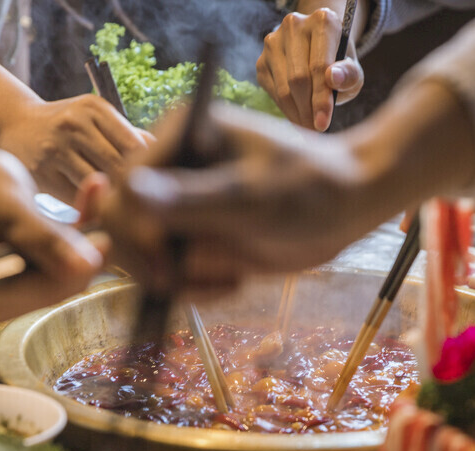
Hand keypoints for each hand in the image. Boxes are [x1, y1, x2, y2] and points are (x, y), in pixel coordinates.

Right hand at [0, 94, 152, 202]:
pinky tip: (98, 211)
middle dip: (132, 189)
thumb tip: (168, 152)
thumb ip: (127, 135)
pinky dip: (88, 207)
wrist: (13, 122)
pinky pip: (74, 197)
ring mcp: (54, 147)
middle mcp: (74, 124)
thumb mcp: (95, 118)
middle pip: (117, 166)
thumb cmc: (67, 125)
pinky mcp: (39, 171)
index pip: (134, 145)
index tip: (157, 187)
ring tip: (125, 214)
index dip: (149, 170)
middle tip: (146, 208)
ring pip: (96, 185)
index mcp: (95, 108)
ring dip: (111, 201)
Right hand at [0, 145, 107, 320]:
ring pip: (66, 270)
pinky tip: (90, 192)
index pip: (46, 292)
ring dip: (84, 233)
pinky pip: (62, 260)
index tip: (105, 233)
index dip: (79, 265)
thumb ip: (43, 240)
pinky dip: (77, 229)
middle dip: (85, 247)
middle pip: (59, 284)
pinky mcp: (26, 280)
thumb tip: (84, 268)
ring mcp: (11, 294)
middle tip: (106, 202)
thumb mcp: (7, 208)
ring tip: (94, 187)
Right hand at [95, 103, 389, 291]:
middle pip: (124, 223)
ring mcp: (184, 206)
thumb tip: (132, 193)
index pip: (125, 186)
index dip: (134, 230)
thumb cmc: (311, 186)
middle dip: (149, 261)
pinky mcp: (198, 237)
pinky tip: (234, 282)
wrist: (350, 204)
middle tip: (181, 283)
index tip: (164, 262)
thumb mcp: (252, 195)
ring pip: (145, 256)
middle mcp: (173, 169)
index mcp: (180, 137)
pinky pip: (174, 273)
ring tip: (227, 281)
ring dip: (176, 280)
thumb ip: (192, 199)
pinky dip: (196, 288)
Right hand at [257, 8, 364, 131]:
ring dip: (297, 114)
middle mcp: (294, 25)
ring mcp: (274, 42)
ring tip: (309, 128)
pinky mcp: (262, 60)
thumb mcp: (353, 71)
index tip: (323, 124)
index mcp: (323, 21)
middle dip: (308, 110)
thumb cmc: (339, 64)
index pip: (319, 65)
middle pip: (298, 78)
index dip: (321, 98)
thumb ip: (349, 75)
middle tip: (316, 130)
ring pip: (283, 88)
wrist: (318, 51)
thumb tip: (333, 79)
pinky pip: (272, 92)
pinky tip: (298, 117)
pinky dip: (286, 110)